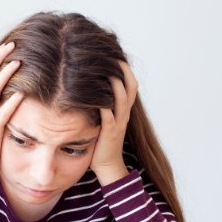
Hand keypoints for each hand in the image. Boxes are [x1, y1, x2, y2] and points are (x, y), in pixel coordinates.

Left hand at [92, 61, 137, 185]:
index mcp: (124, 110)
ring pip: (122, 101)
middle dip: (124, 73)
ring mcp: (118, 124)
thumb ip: (103, 103)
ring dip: (116, 87)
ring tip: (109, 72)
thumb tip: (91, 85)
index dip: (126, 71)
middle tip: (116, 57)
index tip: (117, 56)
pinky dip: (104, 108)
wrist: (107, 165)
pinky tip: (98, 99)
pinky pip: (109, 119)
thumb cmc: (102, 141)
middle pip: (130, 89)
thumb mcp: (105, 118)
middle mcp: (124, 114)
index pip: (130, 86)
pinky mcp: (109, 134)